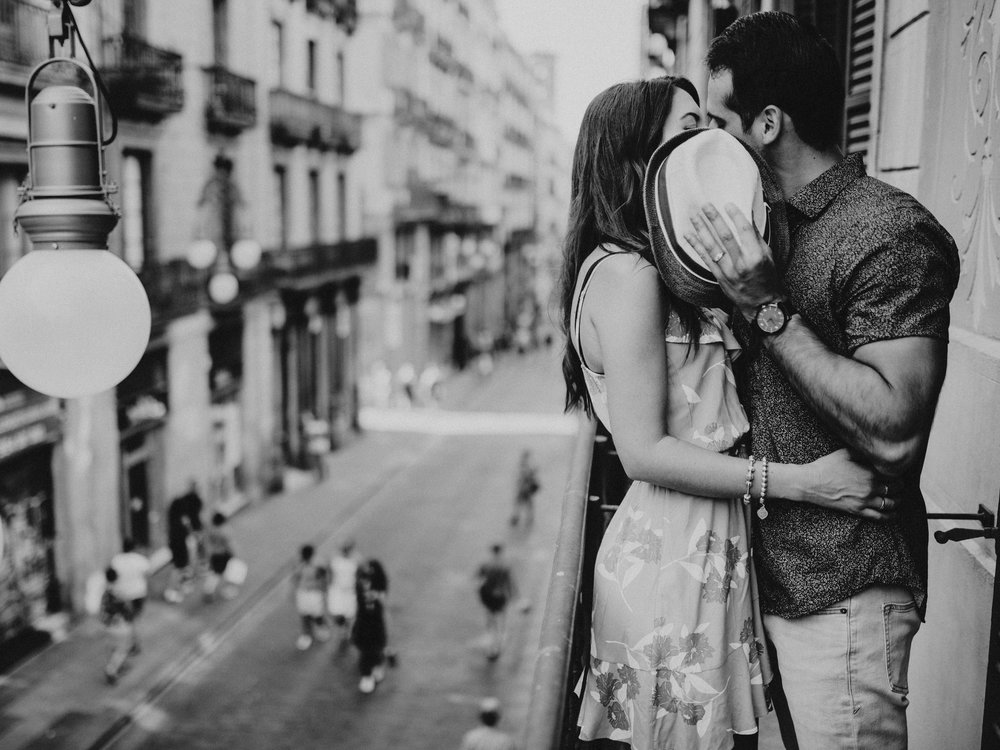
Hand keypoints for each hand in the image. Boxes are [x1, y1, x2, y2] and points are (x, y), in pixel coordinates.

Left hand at [683, 202, 783, 320]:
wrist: (762, 305)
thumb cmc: (768, 278)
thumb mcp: (768, 256)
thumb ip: (756, 237)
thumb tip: (747, 216)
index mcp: (756, 256)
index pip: (744, 231)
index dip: (735, 216)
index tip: (727, 204)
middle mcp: (741, 263)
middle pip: (725, 236)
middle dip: (714, 219)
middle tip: (705, 205)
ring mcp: (728, 271)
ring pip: (712, 246)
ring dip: (701, 229)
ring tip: (693, 216)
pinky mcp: (718, 277)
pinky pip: (705, 258)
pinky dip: (696, 246)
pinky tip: (688, 235)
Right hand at [803, 449, 896, 520]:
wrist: (811, 482)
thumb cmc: (826, 466)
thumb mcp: (845, 453)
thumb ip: (863, 453)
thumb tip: (874, 452)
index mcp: (869, 473)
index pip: (893, 474)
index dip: (898, 474)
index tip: (897, 473)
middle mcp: (870, 488)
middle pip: (895, 489)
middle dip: (900, 487)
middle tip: (900, 485)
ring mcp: (864, 501)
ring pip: (890, 503)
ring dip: (898, 501)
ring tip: (899, 498)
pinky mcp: (857, 510)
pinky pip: (879, 517)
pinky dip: (890, 516)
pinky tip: (894, 514)